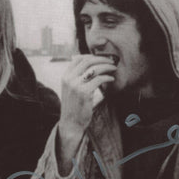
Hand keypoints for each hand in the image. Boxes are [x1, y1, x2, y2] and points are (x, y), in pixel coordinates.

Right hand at [57, 55, 114, 173]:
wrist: (70, 122)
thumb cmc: (73, 106)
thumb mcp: (70, 89)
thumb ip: (76, 77)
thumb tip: (88, 65)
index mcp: (65, 76)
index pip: (78, 59)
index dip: (91, 56)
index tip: (101, 58)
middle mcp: (69, 79)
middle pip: (87, 61)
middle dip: (102, 59)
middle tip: (111, 61)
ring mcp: (76, 85)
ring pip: (94, 69)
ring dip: (106, 66)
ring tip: (113, 68)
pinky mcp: (84, 92)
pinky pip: (99, 79)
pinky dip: (107, 77)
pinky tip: (111, 79)